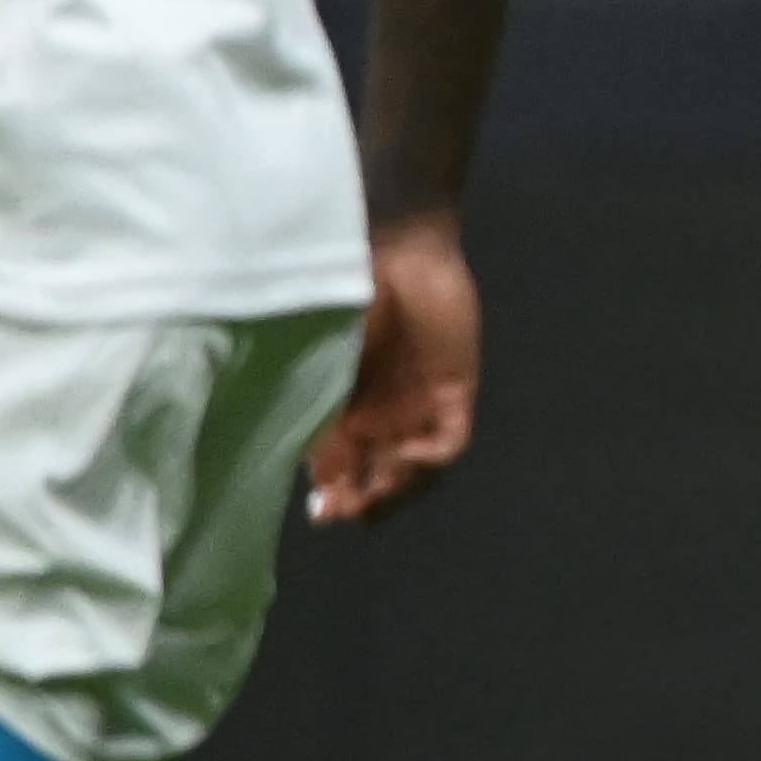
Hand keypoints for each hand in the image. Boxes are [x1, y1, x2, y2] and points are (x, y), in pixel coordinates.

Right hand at [302, 215, 481, 520]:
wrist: (396, 247)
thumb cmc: (345, 292)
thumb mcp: (319, 352)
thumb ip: (315, 403)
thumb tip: (307, 464)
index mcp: (340, 416)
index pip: (338, 474)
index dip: (332, 499)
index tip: (321, 513)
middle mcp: (379, 422)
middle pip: (378, 482)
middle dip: (364, 503)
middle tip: (348, 509)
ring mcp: (417, 411)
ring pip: (413, 472)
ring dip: (396, 489)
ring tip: (378, 491)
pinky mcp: (453, 395)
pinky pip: (448, 442)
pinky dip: (431, 459)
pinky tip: (412, 457)